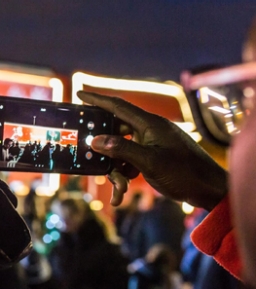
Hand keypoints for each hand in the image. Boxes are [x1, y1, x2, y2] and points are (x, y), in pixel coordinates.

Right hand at [78, 91, 227, 209]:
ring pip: (120, 151)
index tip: (79, 94)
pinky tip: (121, 193)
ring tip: (118, 188)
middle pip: (115, 131)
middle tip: (87, 154)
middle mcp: (149, 130)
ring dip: (115, 169)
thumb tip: (95, 140)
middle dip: (102, 148)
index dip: (96, 100)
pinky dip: (123, 175)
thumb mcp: (150, 161)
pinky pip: (130, 161)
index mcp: (150, 124)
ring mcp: (151, 144)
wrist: (209, 190)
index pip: (117, 106)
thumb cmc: (184, 173)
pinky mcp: (152, 157)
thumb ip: (121, 149)